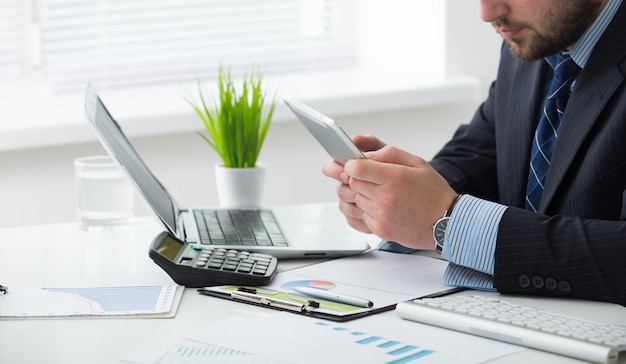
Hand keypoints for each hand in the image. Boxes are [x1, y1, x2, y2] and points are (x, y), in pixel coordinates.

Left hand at [324, 135, 456, 248]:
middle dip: (357, 178)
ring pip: (354, 200)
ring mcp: (382, 215)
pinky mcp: (380, 229)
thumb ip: (389, 154)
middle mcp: (386, 197)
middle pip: (352, 183)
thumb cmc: (433, 192)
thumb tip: (366, 155)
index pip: (356, 168)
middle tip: (369, 178)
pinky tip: (381, 208)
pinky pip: (360, 216)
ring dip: (361, 195)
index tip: (355, 164)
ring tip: (378, 193)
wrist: (447, 223)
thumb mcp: (417, 163)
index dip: (352, 164)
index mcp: (395, 177)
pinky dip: (366, 211)